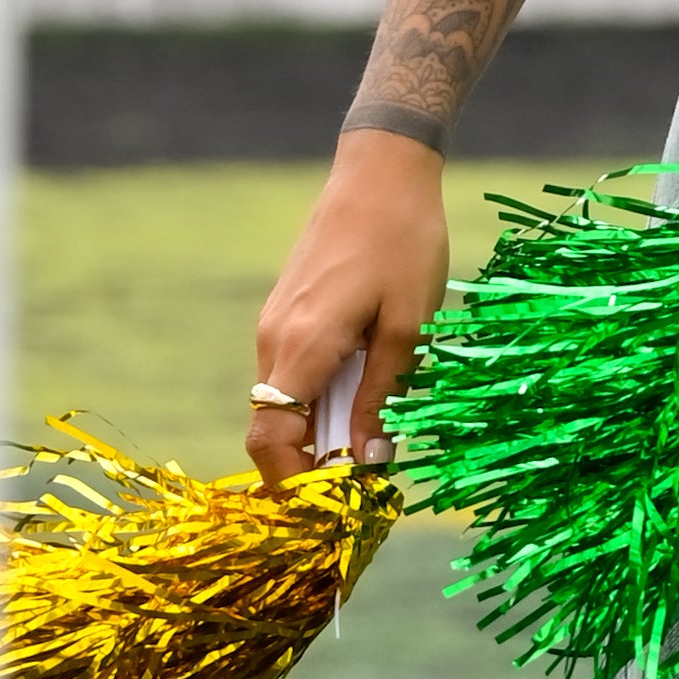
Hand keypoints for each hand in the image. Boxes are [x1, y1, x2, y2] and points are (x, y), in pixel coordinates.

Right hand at [247, 130, 451, 488]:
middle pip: (272, 428)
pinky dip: (318, 399)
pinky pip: (292, 374)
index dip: (293, 483)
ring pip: (282, 402)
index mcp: (302, 346)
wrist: (380, 171)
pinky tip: (363, 398)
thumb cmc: (404, 242)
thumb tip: (368, 463)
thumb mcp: (408, 327)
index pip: (270, 439)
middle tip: (363, 488)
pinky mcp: (286, 311)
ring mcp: (275, 323)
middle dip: (309, 467)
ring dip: (318, 432)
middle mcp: (274, 339)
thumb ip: (381, 397)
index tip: (334, 507)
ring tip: (373, 446)